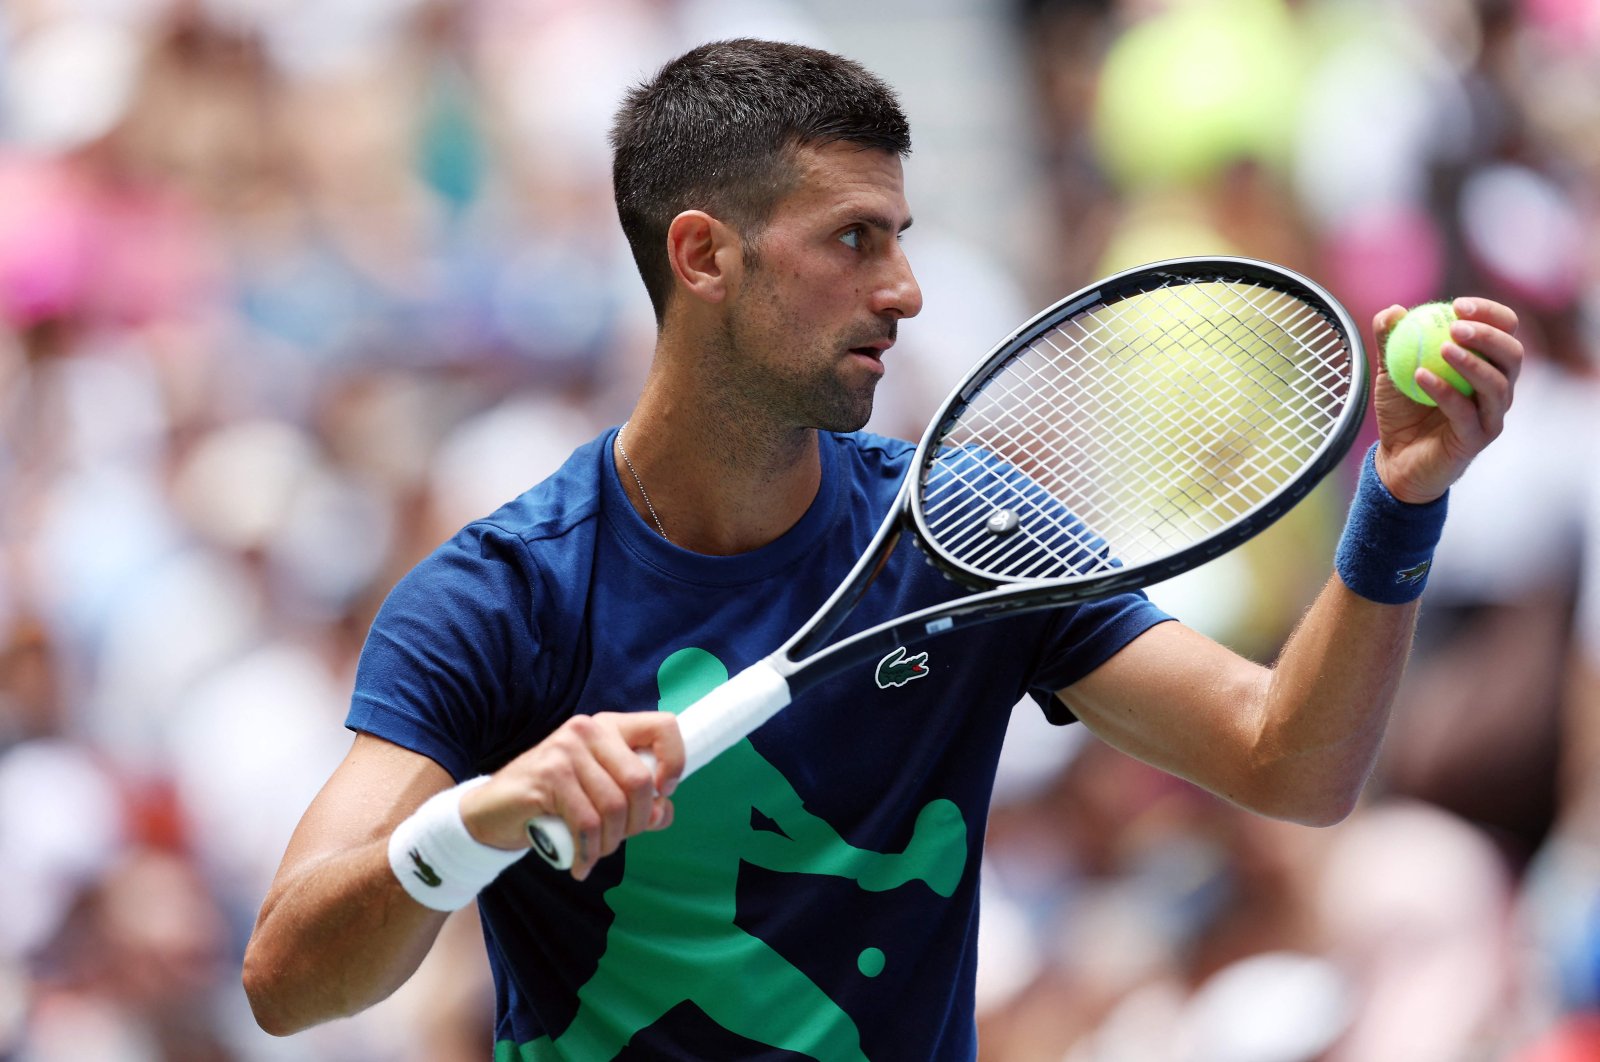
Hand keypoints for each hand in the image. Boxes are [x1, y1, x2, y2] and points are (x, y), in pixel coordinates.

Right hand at [458, 711, 684, 880]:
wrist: (493, 811)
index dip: (675, 763)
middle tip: (618, 840)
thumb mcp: (600, 796)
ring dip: (611, 842)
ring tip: (596, 853)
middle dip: (637, 822)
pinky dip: (589, 851)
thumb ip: (638, 803)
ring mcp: (565, 750)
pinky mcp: (547, 776)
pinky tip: (581, 863)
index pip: (664, 727)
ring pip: (613, 806)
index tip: (663, 795)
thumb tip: (665, 812)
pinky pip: (586, 822)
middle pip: (640, 780)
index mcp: (609, 727)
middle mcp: (588, 730)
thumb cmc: (553, 802)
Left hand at [1371, 297, 1521, 503]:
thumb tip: (1391, 311)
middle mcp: (1498, 388)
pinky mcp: (1477, 438)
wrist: (1395, 459)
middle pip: (1512, 354)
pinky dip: (1446, 391)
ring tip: (1442, 349)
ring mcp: (1491, 415)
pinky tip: (1421, 377)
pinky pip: (1466, 412)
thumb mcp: (1391, 371)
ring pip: (1498, 384)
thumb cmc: (1403, 411)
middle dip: (1488, 335)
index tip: (1457, 306)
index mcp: (1486, 364)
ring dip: (1472, 363)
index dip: (1489, 314)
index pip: (1504, 330)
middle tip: (1456, 327)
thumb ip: (1391, 341)